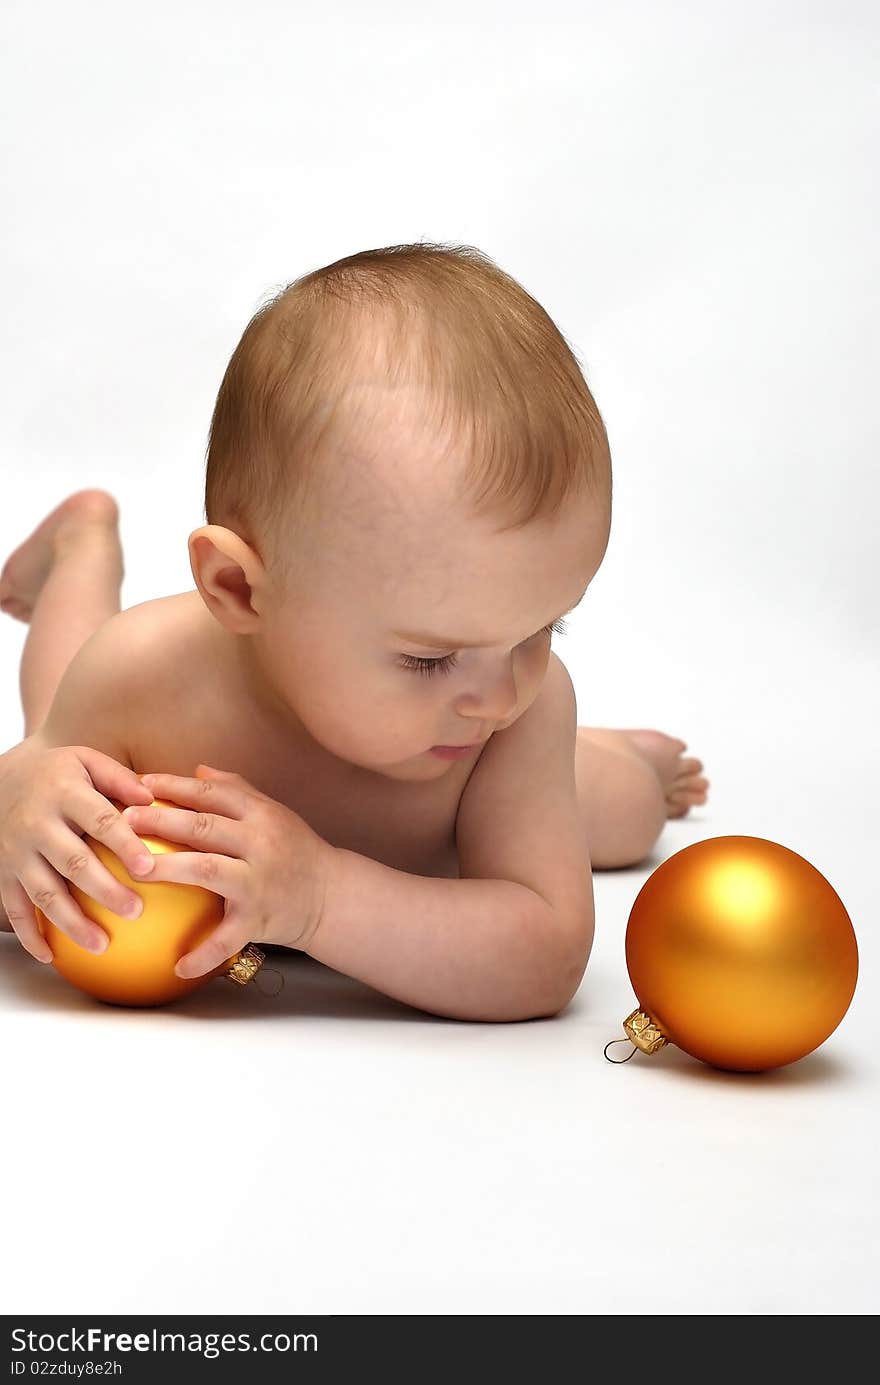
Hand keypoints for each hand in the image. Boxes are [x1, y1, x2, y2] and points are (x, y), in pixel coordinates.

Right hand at [0, 739, 156, 962]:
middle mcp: (38, 824)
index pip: (100, 820)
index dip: (124, 844)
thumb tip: (152, 800)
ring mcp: (16, 851)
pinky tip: (51, 957)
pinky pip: (14, 908)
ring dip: (72, 922)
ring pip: (44, 893)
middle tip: (135, 912)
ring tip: (102, 945)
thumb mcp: (85, 761)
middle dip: (104, 890)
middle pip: (73, 862)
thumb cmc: (57, 774)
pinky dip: (29, 935)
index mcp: (65, 793)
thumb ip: (118, 778)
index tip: (148, 868)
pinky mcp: (2, 872)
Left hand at [120, 764, 334, 978]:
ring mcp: (258, 881)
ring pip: (208, 870)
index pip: (212, 794)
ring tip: (135, 870)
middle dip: (161, 820)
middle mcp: (260, 844)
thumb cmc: (294, 850)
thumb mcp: (273, 814)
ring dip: (169, 868)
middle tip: (123, 820)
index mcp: (260, 815)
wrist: (331, 896)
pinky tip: (176, 965)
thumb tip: (197, 770)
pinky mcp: (259, 918)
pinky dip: (202, 954)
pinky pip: (226, 937)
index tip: (140, 784)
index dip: (175, 786)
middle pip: (203, 827)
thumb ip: (236, 791)